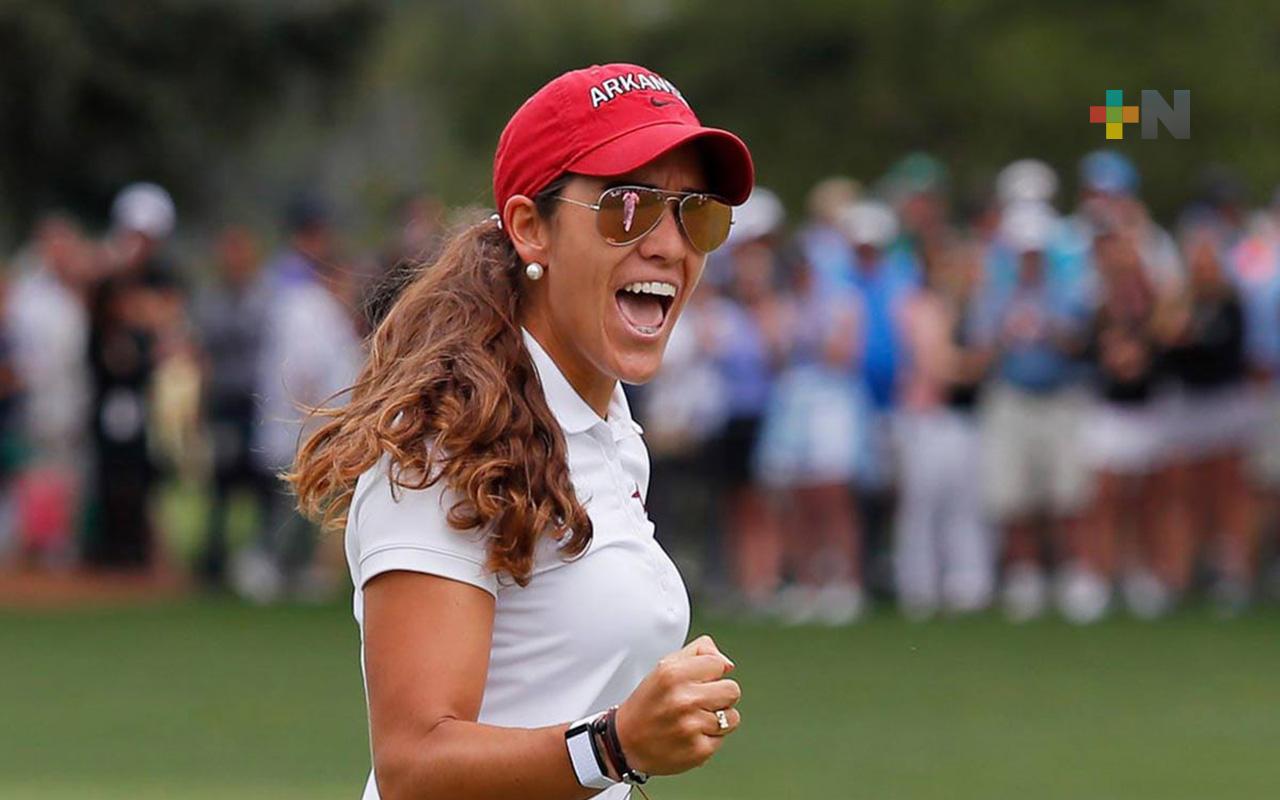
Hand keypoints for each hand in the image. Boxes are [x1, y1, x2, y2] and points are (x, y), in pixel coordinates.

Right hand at [614, 635, 741, 775]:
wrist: (626, 742)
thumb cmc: (647, 704)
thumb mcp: (665, 666)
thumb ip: (699, 653)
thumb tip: (727, 663)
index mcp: (674, 673)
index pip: (718, 664)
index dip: (710, 673)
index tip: (697, 681)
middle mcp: (683, 699)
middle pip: (732, 690)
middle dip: (719, 695)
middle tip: (699, 701)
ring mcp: (692, 726)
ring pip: (732, 717)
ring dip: (718, 719)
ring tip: (695, 719)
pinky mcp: (698, 750)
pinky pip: (722, 739)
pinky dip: (709, 738)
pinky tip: (691, 735)